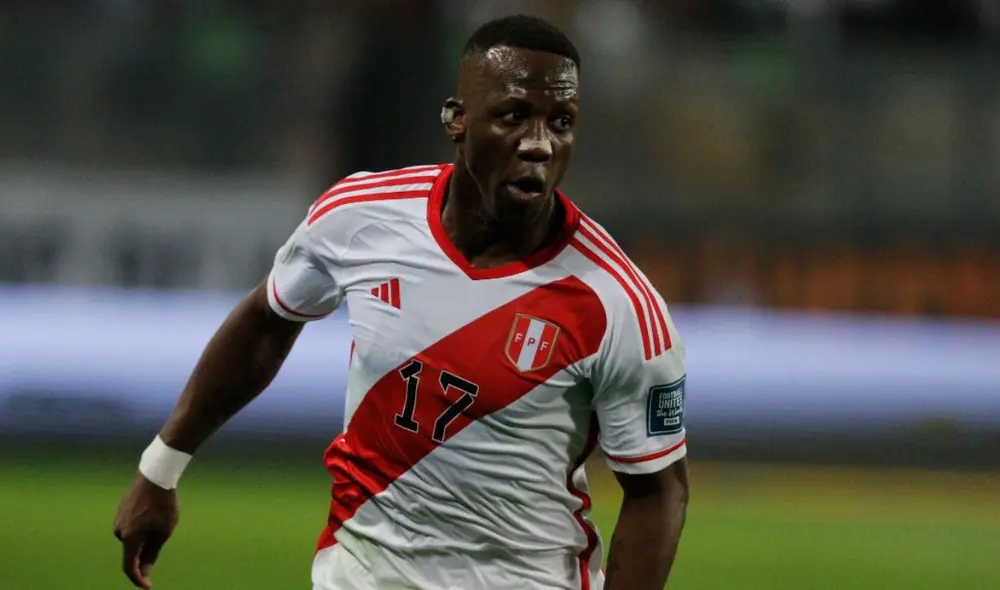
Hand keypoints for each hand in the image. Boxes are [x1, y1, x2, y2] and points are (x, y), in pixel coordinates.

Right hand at [113, 472, 179, 588]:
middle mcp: (118, 530)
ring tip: (161, 519)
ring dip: (145, 537)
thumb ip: (153, 553)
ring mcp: (117, 520)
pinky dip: (142, 527)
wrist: (155, 475)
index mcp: (129, 537)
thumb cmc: (163, 504)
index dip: (138, 579)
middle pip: (132, 551)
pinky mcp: (120, 511)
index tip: (147, 586)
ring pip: (132, 538)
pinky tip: (154, 513)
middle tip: (163, 536)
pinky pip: (131, 526)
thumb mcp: (164, 531)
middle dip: (145, 553)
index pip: (129, 566)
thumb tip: (145, 571)